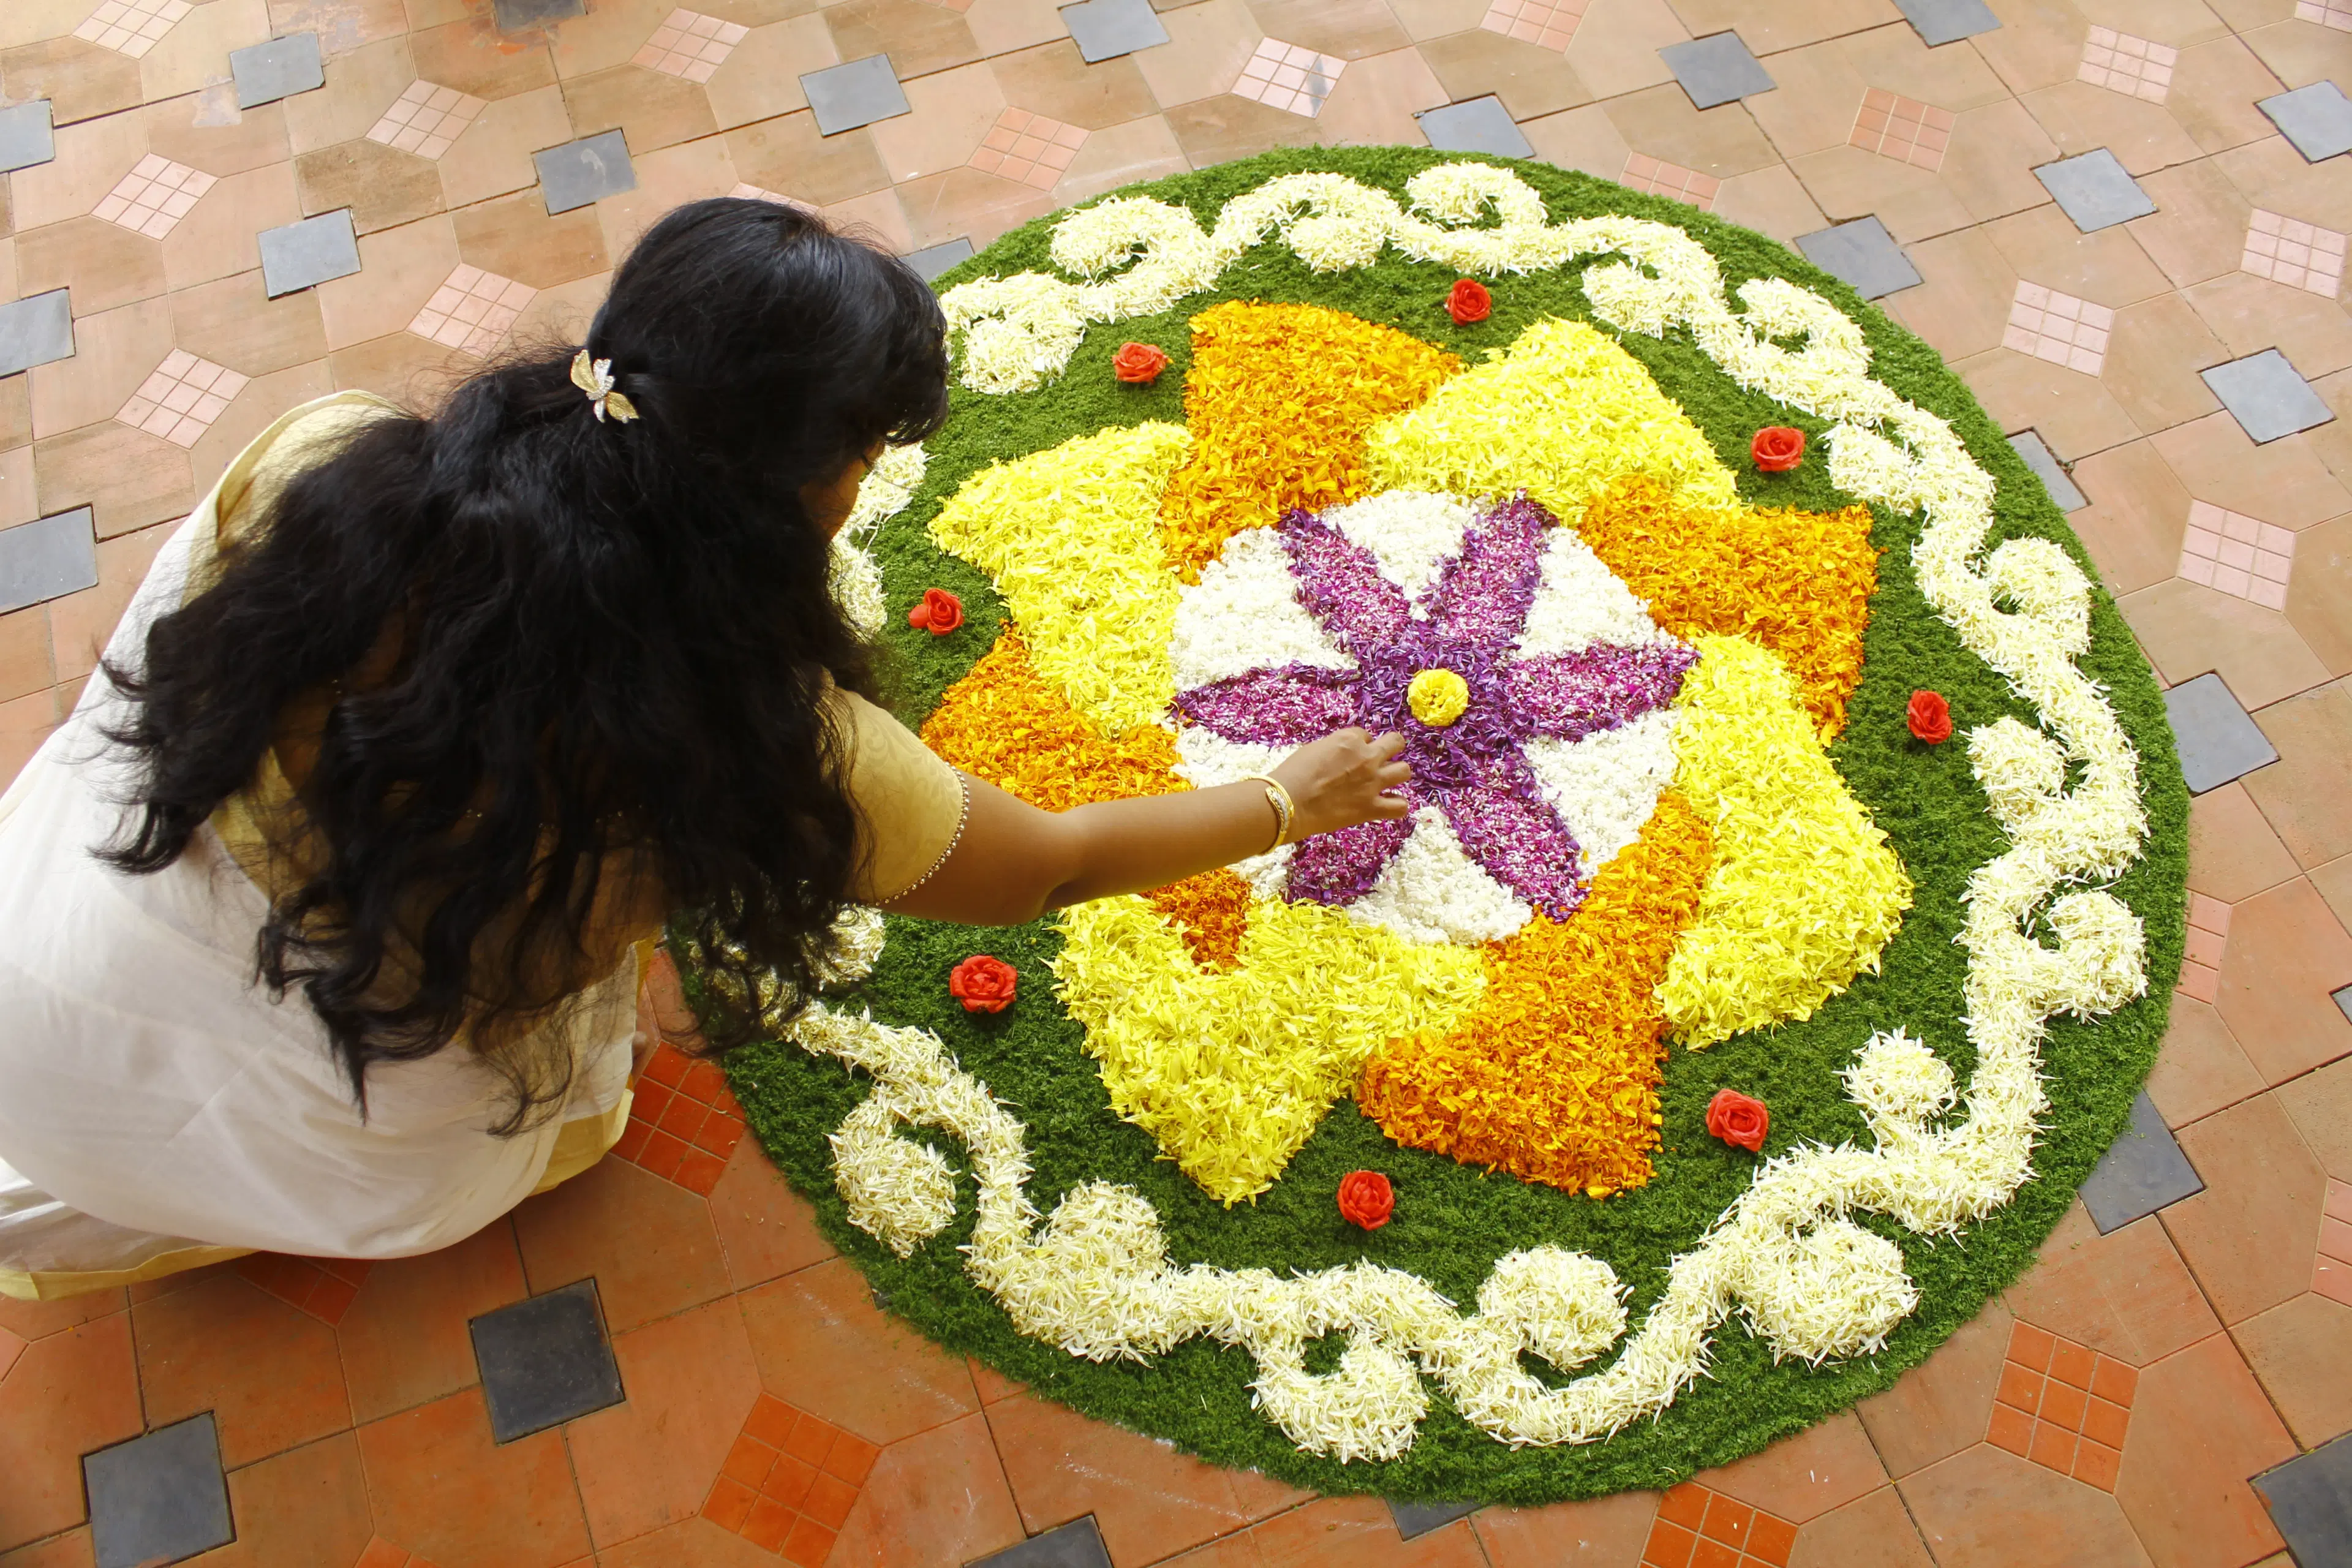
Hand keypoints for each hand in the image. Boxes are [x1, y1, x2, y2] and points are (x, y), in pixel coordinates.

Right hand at [1269, 728, 1409, 840]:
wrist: (1288, 802)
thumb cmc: (1293, 773)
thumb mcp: (1314, 748)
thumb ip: (1335, 748)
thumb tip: (1343, 755)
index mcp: (1349, 739)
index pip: (1366, 734)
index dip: (1360, 744)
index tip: (1350, 755)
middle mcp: (1366, 757)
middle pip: (1395, 743)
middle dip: (1391, 747)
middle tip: (1381, 758)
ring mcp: (1372, 782)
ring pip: (1404, 771)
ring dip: (1398, 773)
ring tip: (1388, 780)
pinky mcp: (1371, 807)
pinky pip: (1400, 806)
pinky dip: (1397, 805)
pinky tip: (1389, 804)